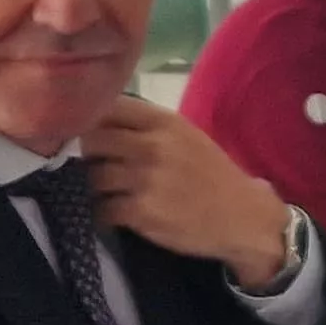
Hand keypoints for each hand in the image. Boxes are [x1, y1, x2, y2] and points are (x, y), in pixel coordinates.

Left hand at [84, 98, 291, 284]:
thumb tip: (99, 122)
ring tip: (102, 191)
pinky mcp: (141, 212)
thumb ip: (148, 128)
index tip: (82, 128)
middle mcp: (152, 146)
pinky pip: (102, 209)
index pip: (108, 107)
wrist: (243, 217)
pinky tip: (113, 214)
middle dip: (82, 153)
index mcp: (164, 122)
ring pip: (92, 176)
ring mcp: (145, 180)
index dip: (88, 117)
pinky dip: (102, 213)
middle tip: (85, 163)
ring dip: (91, 186)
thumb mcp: (186, 138)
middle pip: (91, 140)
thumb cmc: (213, 175)